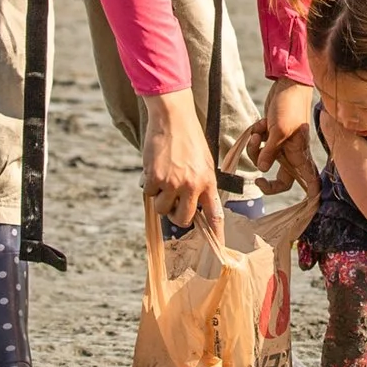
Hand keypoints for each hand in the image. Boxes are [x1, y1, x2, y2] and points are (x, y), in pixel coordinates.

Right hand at [140, 90, 219, 230]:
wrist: (173, 118)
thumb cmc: (188, 139)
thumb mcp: (203, 161)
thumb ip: (200, 184)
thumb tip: (193, 205)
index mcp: (208, 181)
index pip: (215, 214)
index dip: (215, 233)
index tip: (217, 248)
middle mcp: (192, 185)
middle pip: (183, 219)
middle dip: (176, 215)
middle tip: (173, 204)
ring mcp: (173, 183)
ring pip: (162, 209)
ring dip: (160, 199)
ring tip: (163, 180)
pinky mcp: (156, 177)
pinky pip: (149, 194)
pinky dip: (149, 185)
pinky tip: (155, 169)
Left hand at [238, 80, 318, 199]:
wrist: (287, 86)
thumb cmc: (290, 107)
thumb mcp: (279, 130)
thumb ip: (270, 152)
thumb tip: (263, 170)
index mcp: (300, 156)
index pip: (310, 183)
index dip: (311, 196)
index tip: (308, 207)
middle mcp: (292, 155)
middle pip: (279, 180)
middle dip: (266, 180)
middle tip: (257, 181)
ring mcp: (281, 146)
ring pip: (263, 160)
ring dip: (256, 148)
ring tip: (258, 133)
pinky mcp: (271, 137)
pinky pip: (259, 145)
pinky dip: (256, 136)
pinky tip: (261, 123)